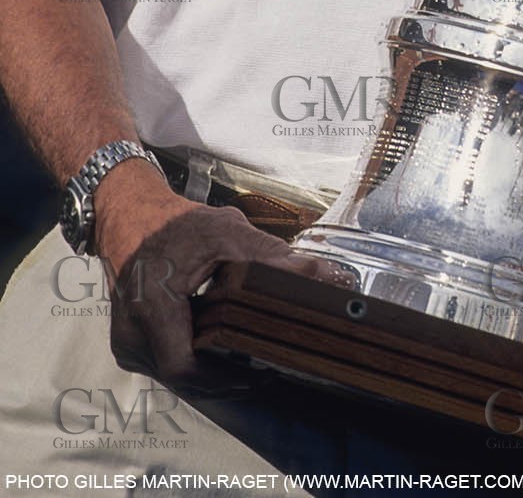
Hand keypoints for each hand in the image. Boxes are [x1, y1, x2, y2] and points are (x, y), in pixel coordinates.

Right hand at [95, 165, 341, 391]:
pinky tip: (223, 349)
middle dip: (225, 377)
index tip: (259, 371)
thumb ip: (273, 257)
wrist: (130, 215)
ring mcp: (127, 344)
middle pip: (184, 378)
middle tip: (265, 368)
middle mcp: (132, 335)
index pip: (185, 367)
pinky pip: (167, 364)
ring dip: (211, 371)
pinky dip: (196, 359)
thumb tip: (325, 275)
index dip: (224, 377)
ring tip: (250, 360)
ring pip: (176, 376)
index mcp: (151, 308)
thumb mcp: (227, 231)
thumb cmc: (176, 223)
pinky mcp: (130, 345)